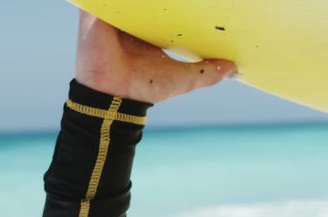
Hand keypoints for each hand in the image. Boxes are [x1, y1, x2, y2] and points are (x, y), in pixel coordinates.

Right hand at [75, 10, 236, 103]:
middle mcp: (128, 19)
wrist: (116, 97)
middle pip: (145, 1)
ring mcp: (111, 14)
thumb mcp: (184, 78)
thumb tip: (233, 67)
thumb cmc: (146, 87)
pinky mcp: (94, 13)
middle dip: (163, 1)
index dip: (176, 2)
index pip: (161, 8)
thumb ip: (207, 71)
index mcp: (145, 29)